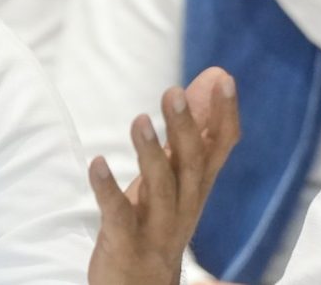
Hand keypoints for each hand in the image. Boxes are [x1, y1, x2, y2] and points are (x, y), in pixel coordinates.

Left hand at [87, 67, 239, 284]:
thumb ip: (188, 134)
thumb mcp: (176, 177)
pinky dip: (107, 188)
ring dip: (151, 153)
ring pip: (161, 188)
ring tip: (139, 119)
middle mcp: (185, 205)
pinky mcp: (126, 241)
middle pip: (191, 165)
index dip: (224, 115)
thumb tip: (206, 82)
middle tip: (173, 91)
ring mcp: (157, 225)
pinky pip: (118, 214)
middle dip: (186, 128)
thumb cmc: (159, 221)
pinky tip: (96, 163)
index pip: (220, 149)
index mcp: (197, 187)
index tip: (222, 79)